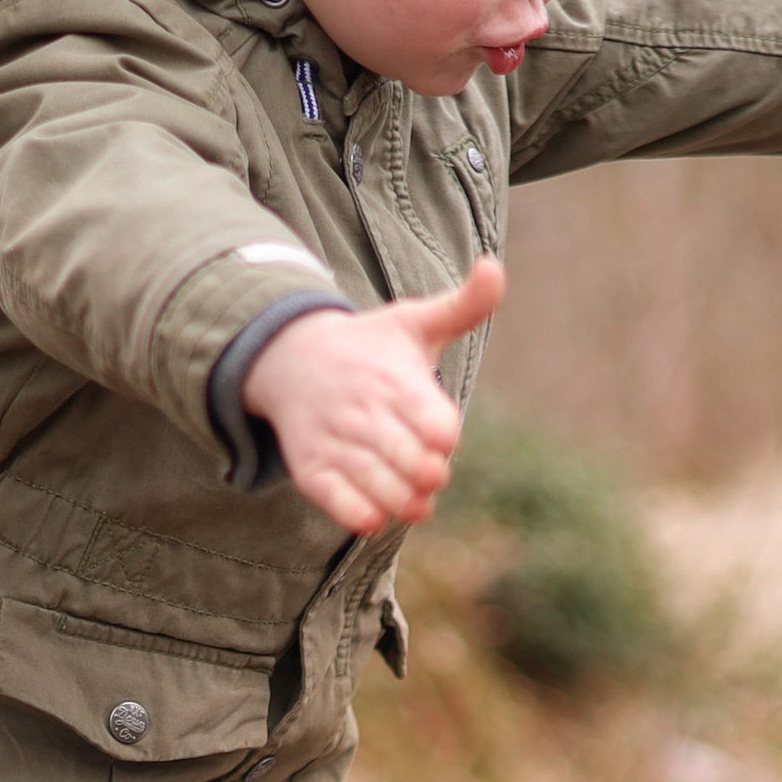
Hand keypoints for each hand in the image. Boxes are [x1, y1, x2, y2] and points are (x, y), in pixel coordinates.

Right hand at [244, 255, 505, 532]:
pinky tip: (377, 509)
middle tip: (429, 469)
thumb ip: (464, 305)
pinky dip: (365, 515)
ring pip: (382, 489)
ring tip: (414, 496)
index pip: (438, 426)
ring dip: (407, 502)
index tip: (439, 431)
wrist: (288, 358)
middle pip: (415, 464)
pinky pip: (341, 506)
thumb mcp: (414, 320)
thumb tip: (493, 265)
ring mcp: (335, 442)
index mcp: (396, 380)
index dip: (444, 436)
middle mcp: (365, 412)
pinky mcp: (311, 469)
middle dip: (431, 474)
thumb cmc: (368, 346)